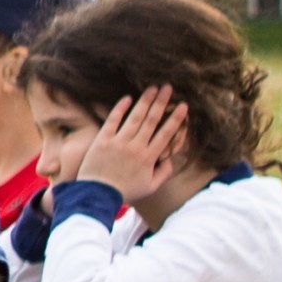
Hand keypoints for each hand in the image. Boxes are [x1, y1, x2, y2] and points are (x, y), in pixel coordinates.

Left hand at [69, 86, 191, 199]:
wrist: (97, 195)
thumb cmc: (125, 192)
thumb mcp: (150, 187)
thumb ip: (164, 173)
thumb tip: (171, 159)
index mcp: (149, 158)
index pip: (166, 134)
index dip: (176, 119)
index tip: (184, 106)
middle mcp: (135, 147)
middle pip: (151, 120)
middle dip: (162, 102)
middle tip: (168, 87)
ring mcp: (119, 142)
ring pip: (135, 117)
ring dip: (145, 101)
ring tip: (153, 88)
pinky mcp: (103, 140)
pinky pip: (113, 120)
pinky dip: (120, 108)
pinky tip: (127, 98)